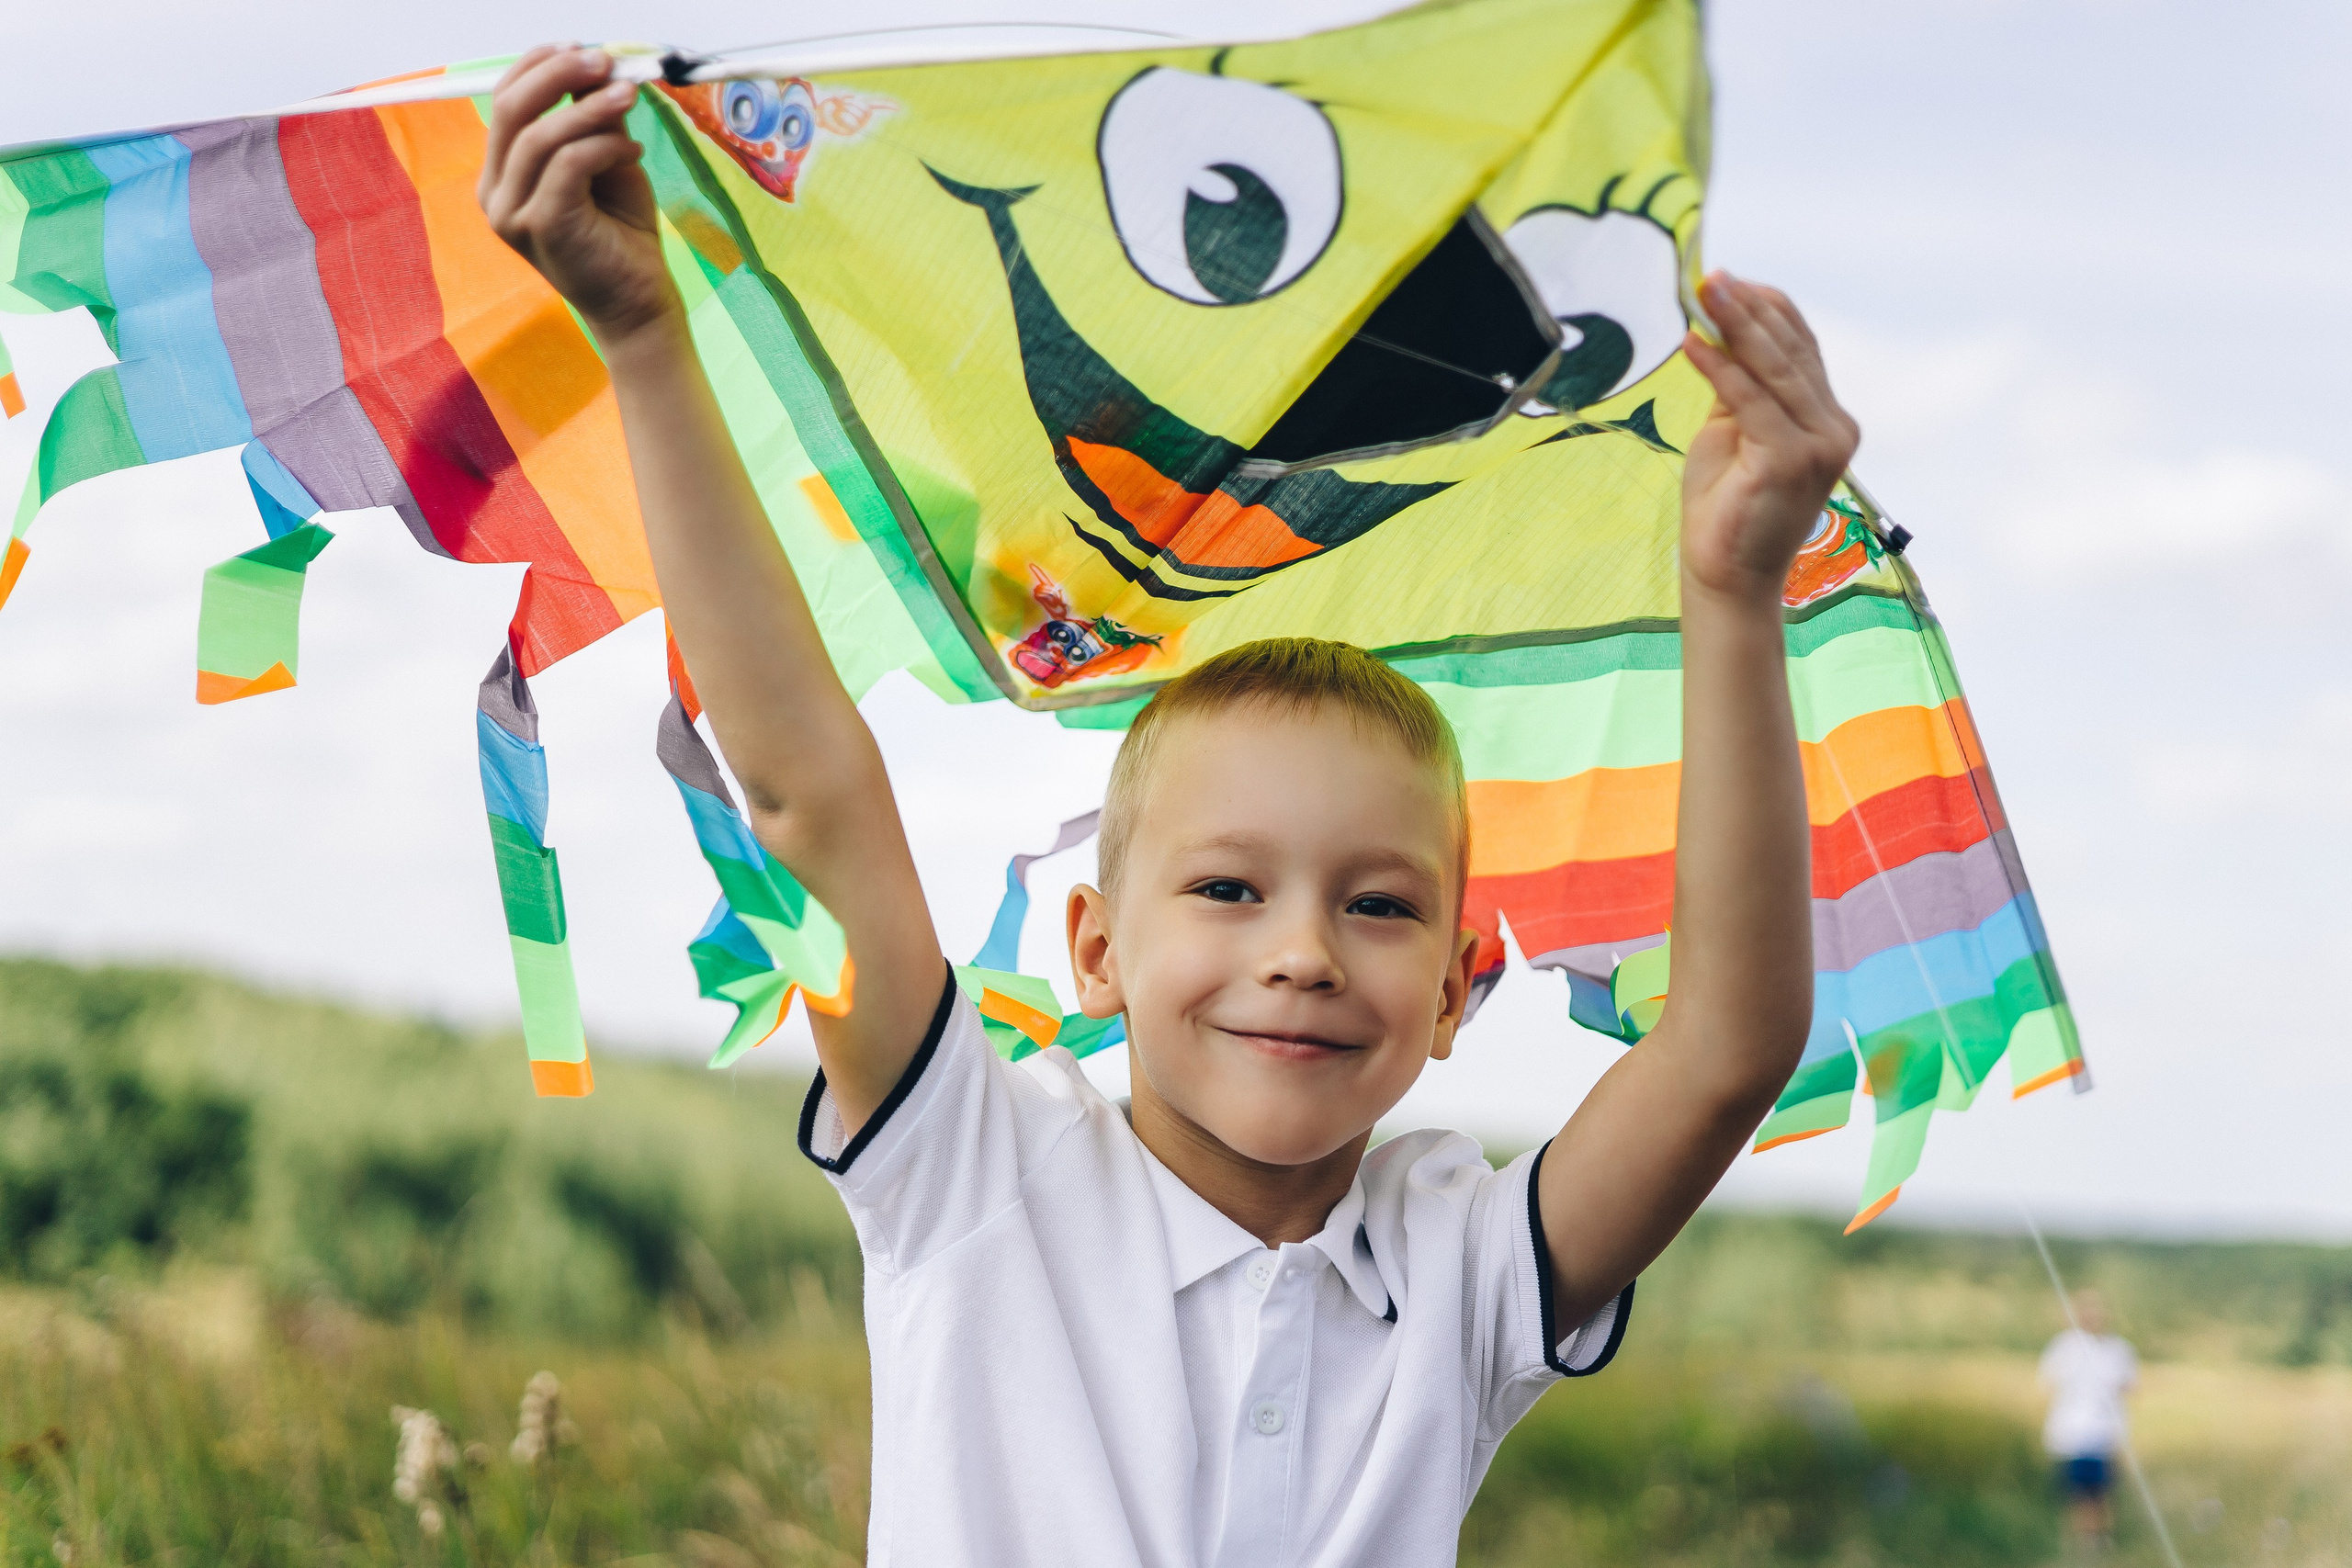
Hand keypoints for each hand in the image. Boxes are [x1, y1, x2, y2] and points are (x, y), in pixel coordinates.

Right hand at [479, 46, 679, 348]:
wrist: (637, 303)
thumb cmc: (621, 235)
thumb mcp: (606, 162)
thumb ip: (592, 119)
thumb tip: (596, 66)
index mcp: (502, 176)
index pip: (504, 102)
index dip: (539, 67)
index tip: (582, 50)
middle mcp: (496, 194)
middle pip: (511, 110)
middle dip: (558, 75)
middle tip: (604, 61)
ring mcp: (513, 215)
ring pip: (540, 137)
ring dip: (590, 108)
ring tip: (629, 99)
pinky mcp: (543, 227)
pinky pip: (569, 165)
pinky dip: (604, 146)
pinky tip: (633, 150)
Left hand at [1678, 273, 1860, 604]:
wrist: (1728, 576)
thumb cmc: (1727, 506)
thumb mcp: (1735, 432)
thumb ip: (1741, 387)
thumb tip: (1725, 328)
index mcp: (1828, 419)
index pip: (1802, 348)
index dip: (1767, 309)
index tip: (1728, 280)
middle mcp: (1835, 428)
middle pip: (1791, 351)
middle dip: (1748, 308)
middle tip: (1711, 275)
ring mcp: (1820, 445)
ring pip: (1775, 369)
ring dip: (1735, 324)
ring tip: (1703, 291)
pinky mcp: (1791, 461)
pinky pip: (1750, 401)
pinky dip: (1720, 368)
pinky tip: (1693, 342)